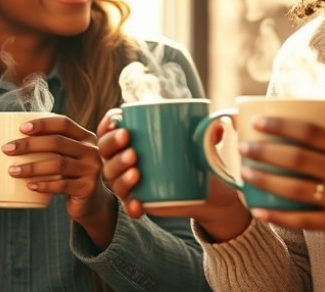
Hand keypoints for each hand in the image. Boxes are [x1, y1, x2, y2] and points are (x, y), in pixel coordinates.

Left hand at [3, 115, 115, 226]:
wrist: (93, 202)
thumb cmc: (71, 175)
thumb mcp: (68, 156)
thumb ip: (52, 145)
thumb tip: (12, 136)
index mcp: (85, 137)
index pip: (64, 123)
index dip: (42, 123)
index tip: (21, 129)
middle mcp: (92, 150)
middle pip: (58, 142)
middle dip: (29, 145)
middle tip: (7, 149)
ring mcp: (92, 169)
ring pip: (58, 164)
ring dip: (32, 167)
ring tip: (12, 171)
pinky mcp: (87, 188)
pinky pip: (62, 185)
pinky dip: (44, 185)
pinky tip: (30, 186)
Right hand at [97, 109, 250, 241]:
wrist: (212, 193)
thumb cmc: (200, 158)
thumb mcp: (203, 144)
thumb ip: (209, 134)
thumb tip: (218, 126)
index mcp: (134, 139)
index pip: (109, 130)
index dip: (107, 124)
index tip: (116, 118)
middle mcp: (126, 160)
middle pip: (106, 153)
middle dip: (112, 145)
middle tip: (129, 142)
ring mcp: (132, 182)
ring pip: (113, 177)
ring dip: (120, 173)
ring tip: (136, 170)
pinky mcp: (142, 201)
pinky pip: (129, 205)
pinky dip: (131, 205)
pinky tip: (139, 203)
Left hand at [241, 102, 324, 263]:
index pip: (311, 132)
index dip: (281, 126)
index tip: (258, 122)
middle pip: (297, 160)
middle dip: (265, 152)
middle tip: (243, 146)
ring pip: (296, 190)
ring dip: (265, 181)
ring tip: (244, 173)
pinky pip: (305, 221)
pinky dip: (279, 216)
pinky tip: (258, 210)